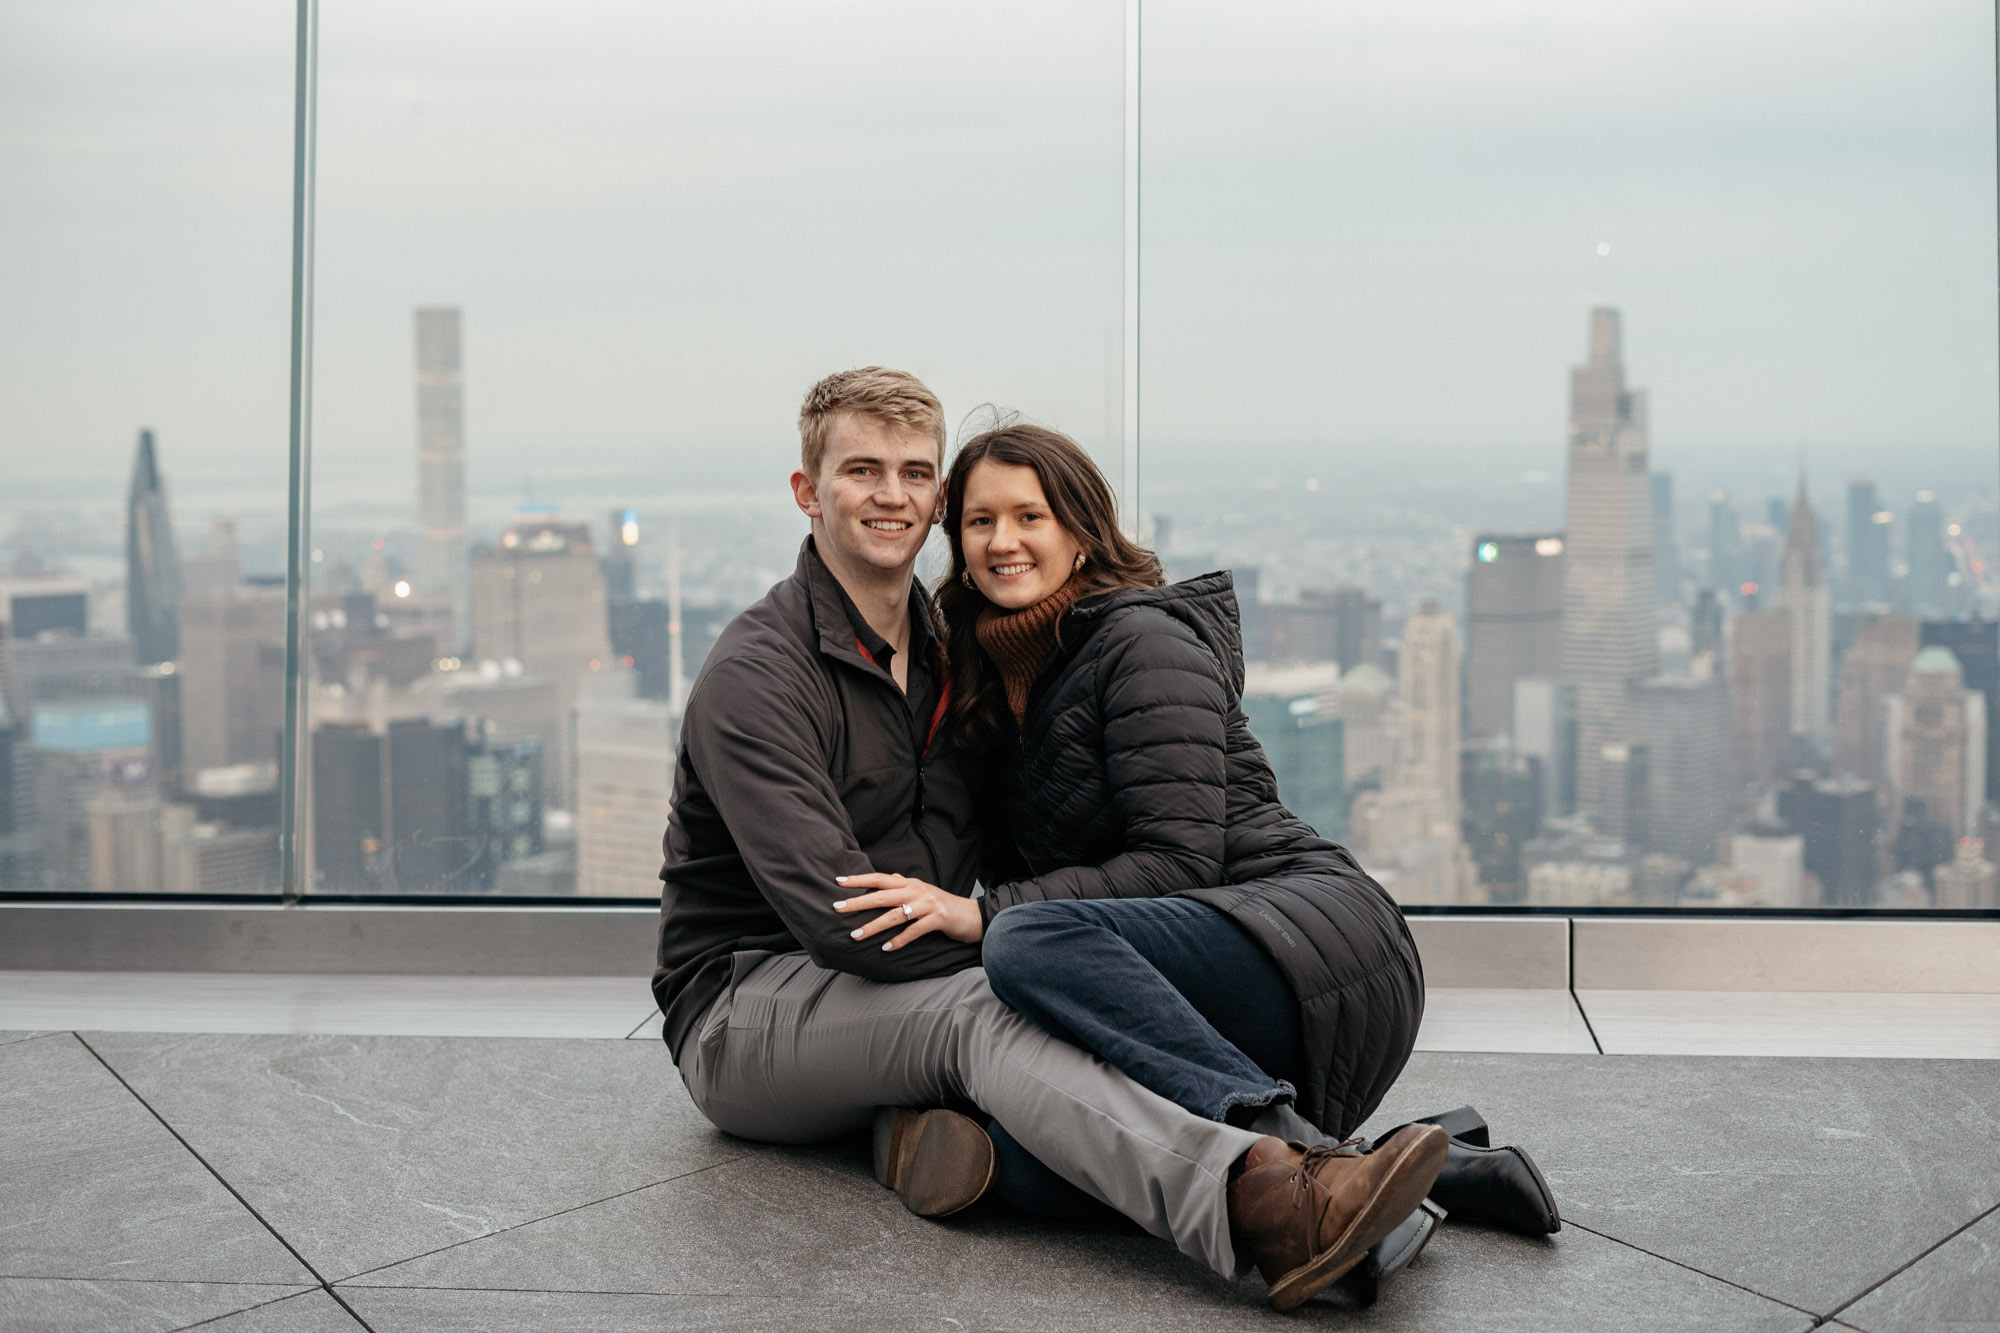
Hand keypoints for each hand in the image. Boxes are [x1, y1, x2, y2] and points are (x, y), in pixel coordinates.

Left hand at [832, 873, 983, 950]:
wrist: (974, 916)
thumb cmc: (945, 906)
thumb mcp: (923, 892)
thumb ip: (905, 885)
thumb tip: (890, 874)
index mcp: (910, 883)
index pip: (880, 878)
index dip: (859, 879)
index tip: (838, 881)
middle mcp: (917, 891)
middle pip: (882, 894)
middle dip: (858, 902)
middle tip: (837, 908)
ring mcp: (928, 904)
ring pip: (895, 914)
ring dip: (873, 926)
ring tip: (855, 936)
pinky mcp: (938, 919)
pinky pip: (914, 930)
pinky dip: (899, 940)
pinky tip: (886, 948)